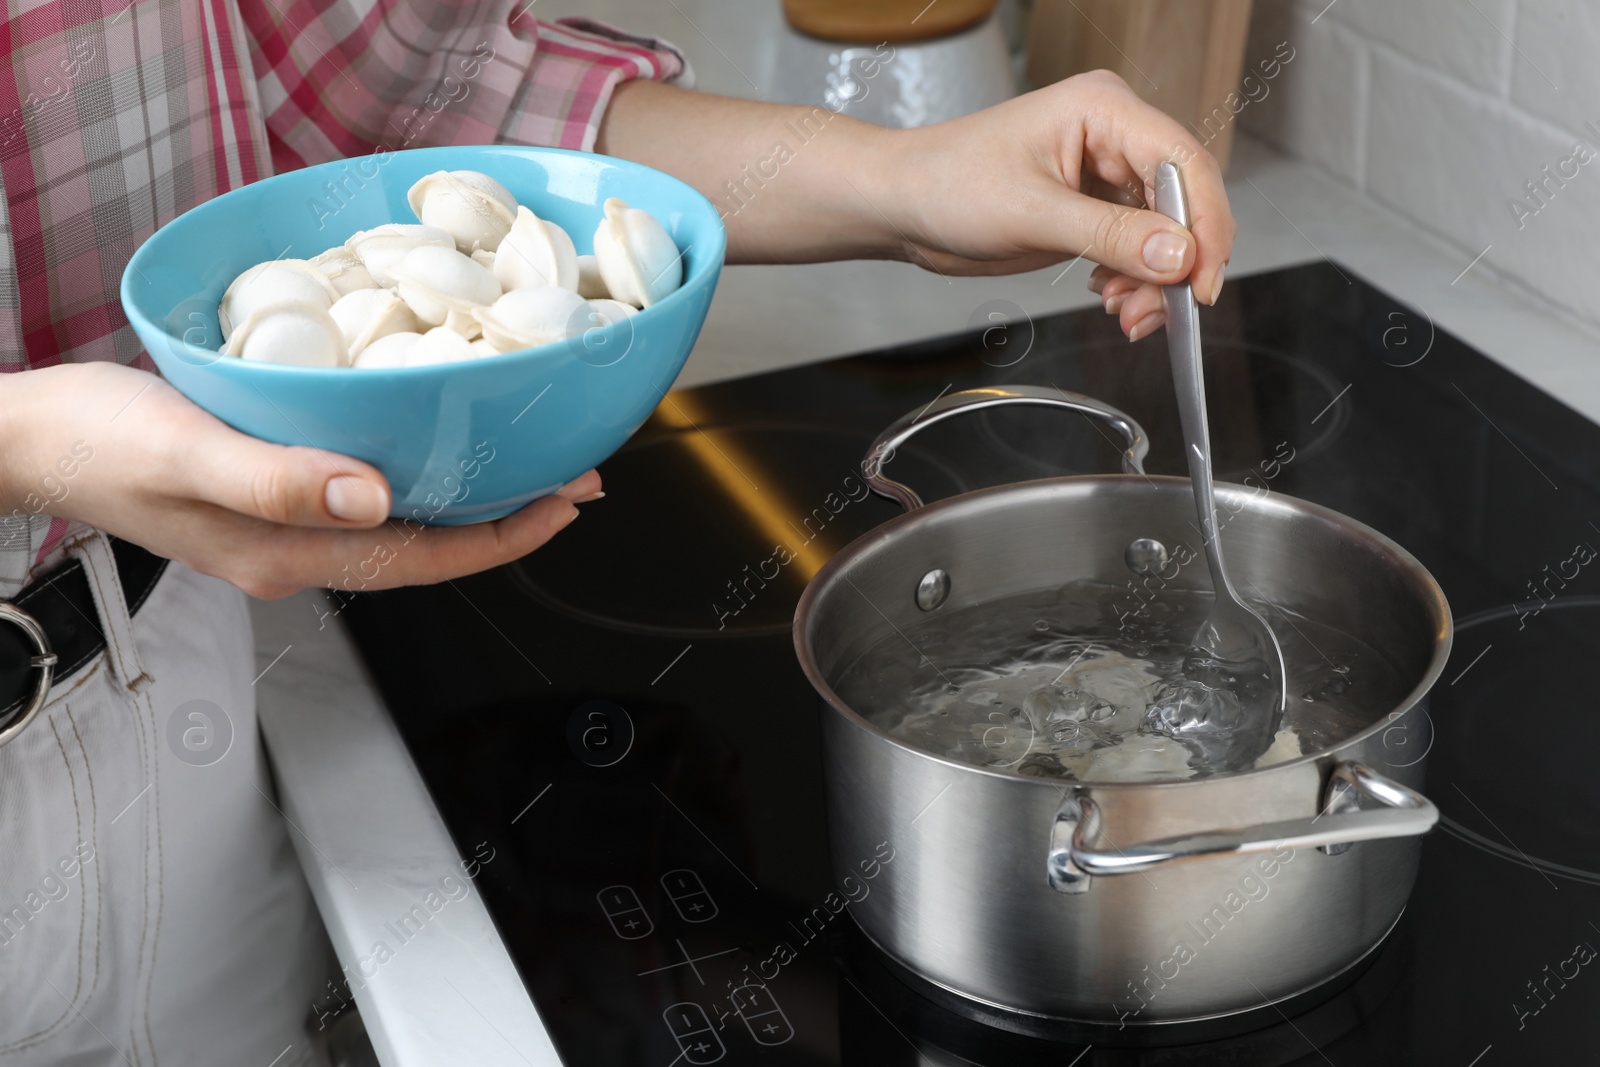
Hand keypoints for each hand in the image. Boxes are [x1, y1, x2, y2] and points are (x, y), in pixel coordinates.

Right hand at [0, 362, 597, 599]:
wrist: (28, 438)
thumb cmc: (95, 440)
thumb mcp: (186, 451)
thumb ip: (276, 480)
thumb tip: (373, 501)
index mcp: (287, 552)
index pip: (424, 561)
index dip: (503, 538)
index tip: (563, 502)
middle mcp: (296, 551)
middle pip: (427, 549)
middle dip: (505, 519)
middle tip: (570, 474)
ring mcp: (283, 529)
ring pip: (402, 526)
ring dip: (467, 497)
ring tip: (523, 459)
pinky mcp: (270, 497)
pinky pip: (365, 498)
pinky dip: (417, 476)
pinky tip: (433, 441)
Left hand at [886, 70, 1235, 339]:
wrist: (902, 204)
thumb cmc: (946, 184)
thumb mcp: (1032, 214)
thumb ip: (1111, 237)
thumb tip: (1179, 256)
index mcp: (1105, 109)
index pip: (1186, 164)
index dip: (1205, 226)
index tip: (1199, 283)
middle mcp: (1114, 136)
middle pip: (1184, 201)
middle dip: (1175, 264)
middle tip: (1156, 312)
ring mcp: (1105, 173)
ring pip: (1165, 232)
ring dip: (1153, 280)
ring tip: (1124, 313)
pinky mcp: (1091, 208)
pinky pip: (1137, 246)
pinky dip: (1132, 279)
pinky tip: (1109, 296)